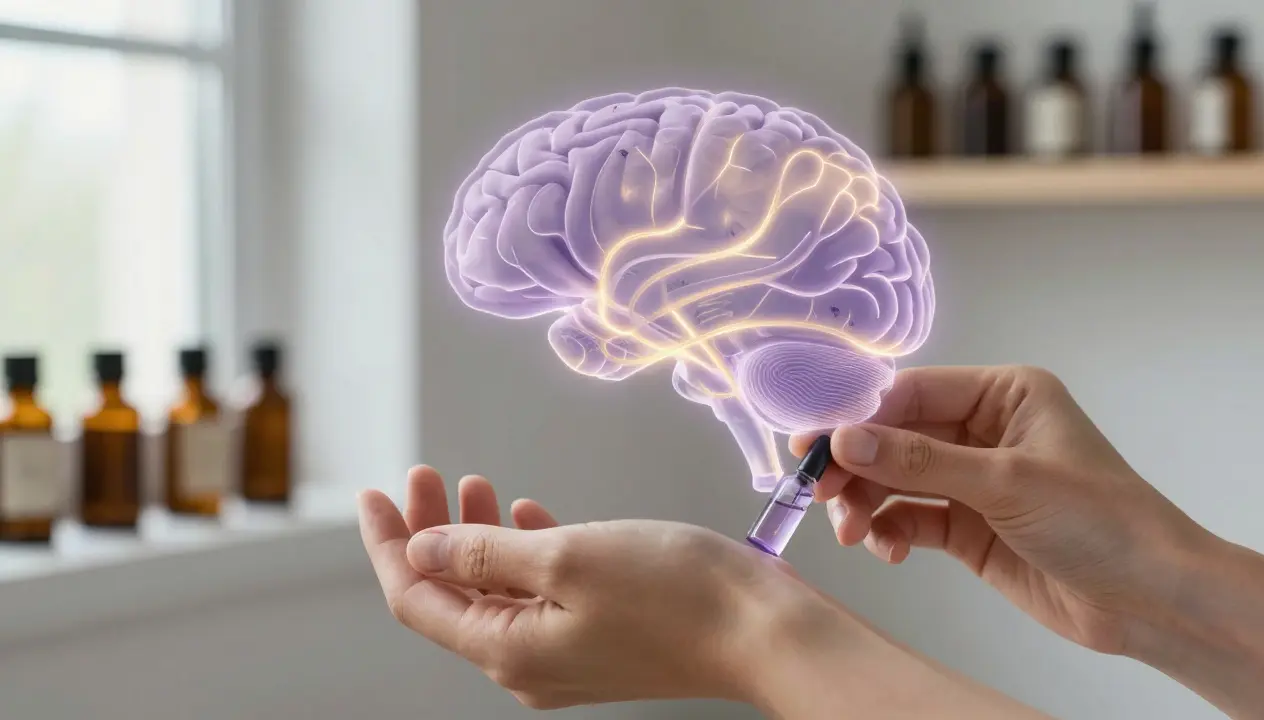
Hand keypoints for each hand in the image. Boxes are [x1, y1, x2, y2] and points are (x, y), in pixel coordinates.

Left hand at [357, 466, 811, 709]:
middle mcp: (527, 663)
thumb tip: (423, 549)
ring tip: (474, 483)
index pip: (417, 598)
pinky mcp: (598, 639)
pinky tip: (526, 514)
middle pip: (453, 592)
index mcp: (508, 650)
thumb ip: (485, 552)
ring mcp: (564, 654)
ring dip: (478, 536)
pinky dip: (523, 552)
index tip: (373, 494)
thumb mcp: (566, 557)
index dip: (389, 543)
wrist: (762, 633)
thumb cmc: (676, 594)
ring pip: (496, 590)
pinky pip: (539, 595)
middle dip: (431, 531)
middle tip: (425, 475)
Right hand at [792, 365, 1204, 655]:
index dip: (860, 416)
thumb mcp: (1006, 482)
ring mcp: (973, 480)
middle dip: (856, 465)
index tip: (814, 443)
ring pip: (896, 480)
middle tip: (816, 491)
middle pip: (895, 437)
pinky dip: (891, 532)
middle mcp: (984, 429)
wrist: (1149, 599)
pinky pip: (911, 519)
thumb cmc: (1099, 519)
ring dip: (867, 504)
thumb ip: (919, 462)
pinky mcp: (967, 527)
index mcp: (1004, 394)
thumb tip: (843, 440)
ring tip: (852, 533)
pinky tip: (888, 550)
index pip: (912, 393)